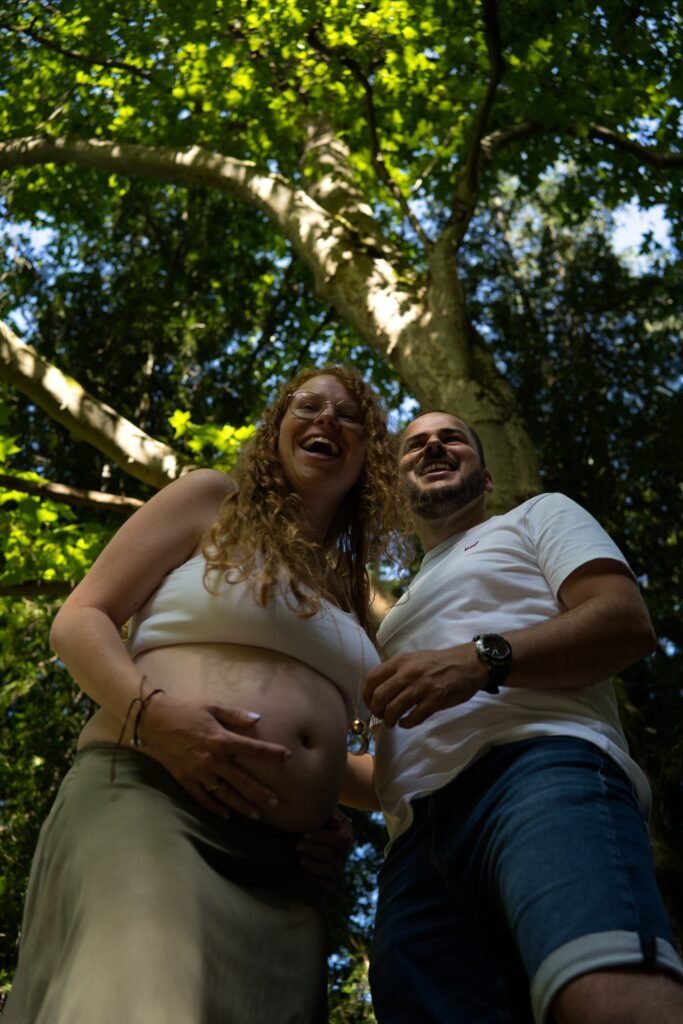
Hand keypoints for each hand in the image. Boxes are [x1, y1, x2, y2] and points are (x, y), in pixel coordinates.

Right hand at [140, 694, 290, 817]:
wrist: (153, 721)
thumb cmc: (185, 710)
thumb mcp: (212, 705)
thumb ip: (235, 714)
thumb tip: (257, 718)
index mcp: (220, 739)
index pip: (253, 749)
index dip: (272, 753)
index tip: (288, 757)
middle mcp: (211, 760)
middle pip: (241, 781)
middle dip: (260, 792)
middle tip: (276, 802)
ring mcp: (198, 773)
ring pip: (224, 794)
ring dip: (242, 805)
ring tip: (257, 814)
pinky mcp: (185, 780)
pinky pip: (203, 799)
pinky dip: (215, 808)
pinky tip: (227, 816)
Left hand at [297, 809, 353, 890]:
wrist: (299, 828)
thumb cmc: (309, 817)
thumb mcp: (317, 810)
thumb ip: (325, 812)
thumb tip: (335, 822)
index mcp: (345, 831)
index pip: (341, 839)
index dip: (323, 838)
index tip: (303, 834)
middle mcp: (343, 850)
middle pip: (335, 854)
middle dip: (314, 849)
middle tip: (296, 845)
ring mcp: (337, 865)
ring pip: (332, 870)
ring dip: (315, 865)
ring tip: (299, 860)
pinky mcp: (328, 879)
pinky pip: (330, 887)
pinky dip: (322, 885)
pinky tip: (308, 878)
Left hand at [363, 645, 484, 727]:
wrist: (467, 664)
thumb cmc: (438, 663)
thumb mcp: (413, 659)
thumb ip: (396, 671)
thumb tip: (378, 689)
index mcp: (401, 661)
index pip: (372, 678)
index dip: (366, 695)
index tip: (369, 704)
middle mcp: (408, 673)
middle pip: (379, 696)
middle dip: (376, 710)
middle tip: (380, 715)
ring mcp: (422, 687)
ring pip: (394, 709)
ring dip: (389, 720)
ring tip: (392, 722)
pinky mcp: (435, 700)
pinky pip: (413, 717)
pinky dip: (406, 724)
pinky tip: (405, 723)